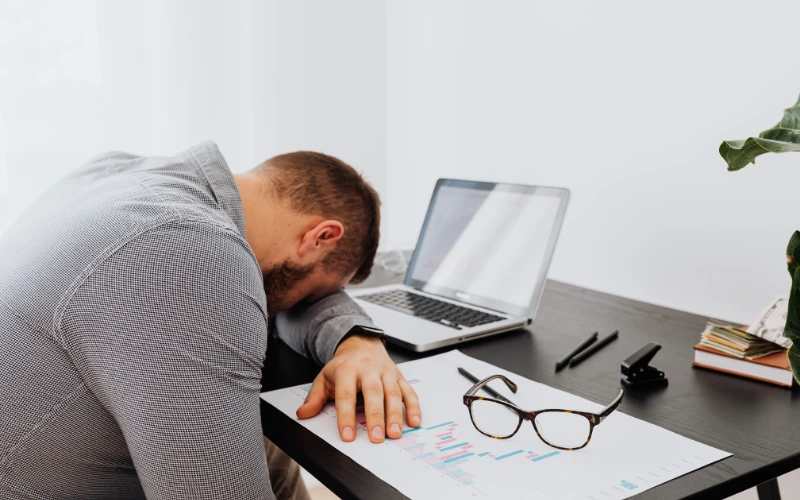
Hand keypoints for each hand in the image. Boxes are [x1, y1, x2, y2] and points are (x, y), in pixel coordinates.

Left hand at [296, 335, 421, 442]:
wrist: (361, 343)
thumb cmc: (344, 365)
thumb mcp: (324, 377)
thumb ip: (315, 397)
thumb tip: (303, 413)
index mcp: (347, 369)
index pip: (346, 394)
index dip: (346, 416)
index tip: (348, 435)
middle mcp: (368, 369)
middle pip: (374, 393)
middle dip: (376, 416)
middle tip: (376, 437)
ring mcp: (386, 372)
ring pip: (393, 392)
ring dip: (395, 414)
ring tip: (394, 433)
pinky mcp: (399, 376)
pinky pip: (408, 391)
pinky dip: (413, 407)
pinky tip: (413, 422)